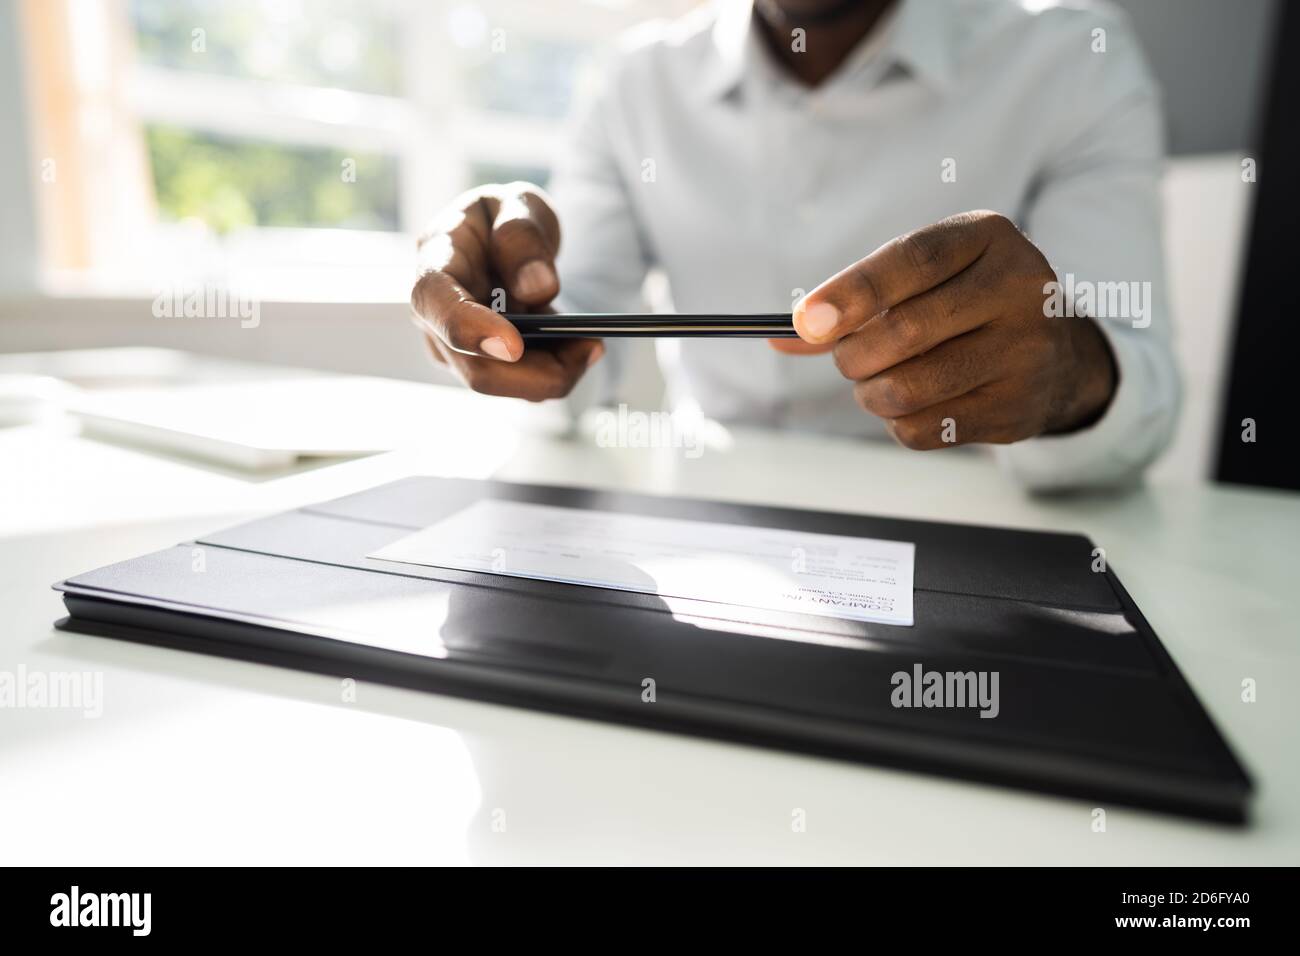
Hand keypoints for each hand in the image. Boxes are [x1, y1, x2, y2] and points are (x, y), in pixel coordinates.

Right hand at [410, 182, 602, 400]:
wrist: (499, 243)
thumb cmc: (503, 219)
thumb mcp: (519, 204)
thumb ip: (523, 236)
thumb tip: (538, 288)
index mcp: (435, 259)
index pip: (435, 301)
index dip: (467, 328)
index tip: (513, 346)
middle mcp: (434, 313)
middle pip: (476, 368)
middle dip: (539, 371)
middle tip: (592, 345)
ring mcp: (452, 347)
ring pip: (504, 384)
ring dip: (554, 373)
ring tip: (590, 341)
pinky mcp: (479, 366)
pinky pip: (519, 385)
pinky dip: (555, 372)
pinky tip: (576, 347)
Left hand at [776, 210, 1115, 448]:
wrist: (1057, 356)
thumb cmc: (966, 308)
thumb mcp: (921, 281)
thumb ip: (854, 303)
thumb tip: (781, 335)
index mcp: (989, 238)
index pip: (913, 261)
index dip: (852, 292)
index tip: (806, 321)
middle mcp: (1020, 288)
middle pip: (905, 331)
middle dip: (853, 354)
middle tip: (848, 358)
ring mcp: (1026, 351)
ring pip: (909, 388)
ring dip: (871, 394)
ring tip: (879, 383)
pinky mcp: (1018, 408)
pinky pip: (924, 428)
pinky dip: (899, 423)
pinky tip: (916, 404)